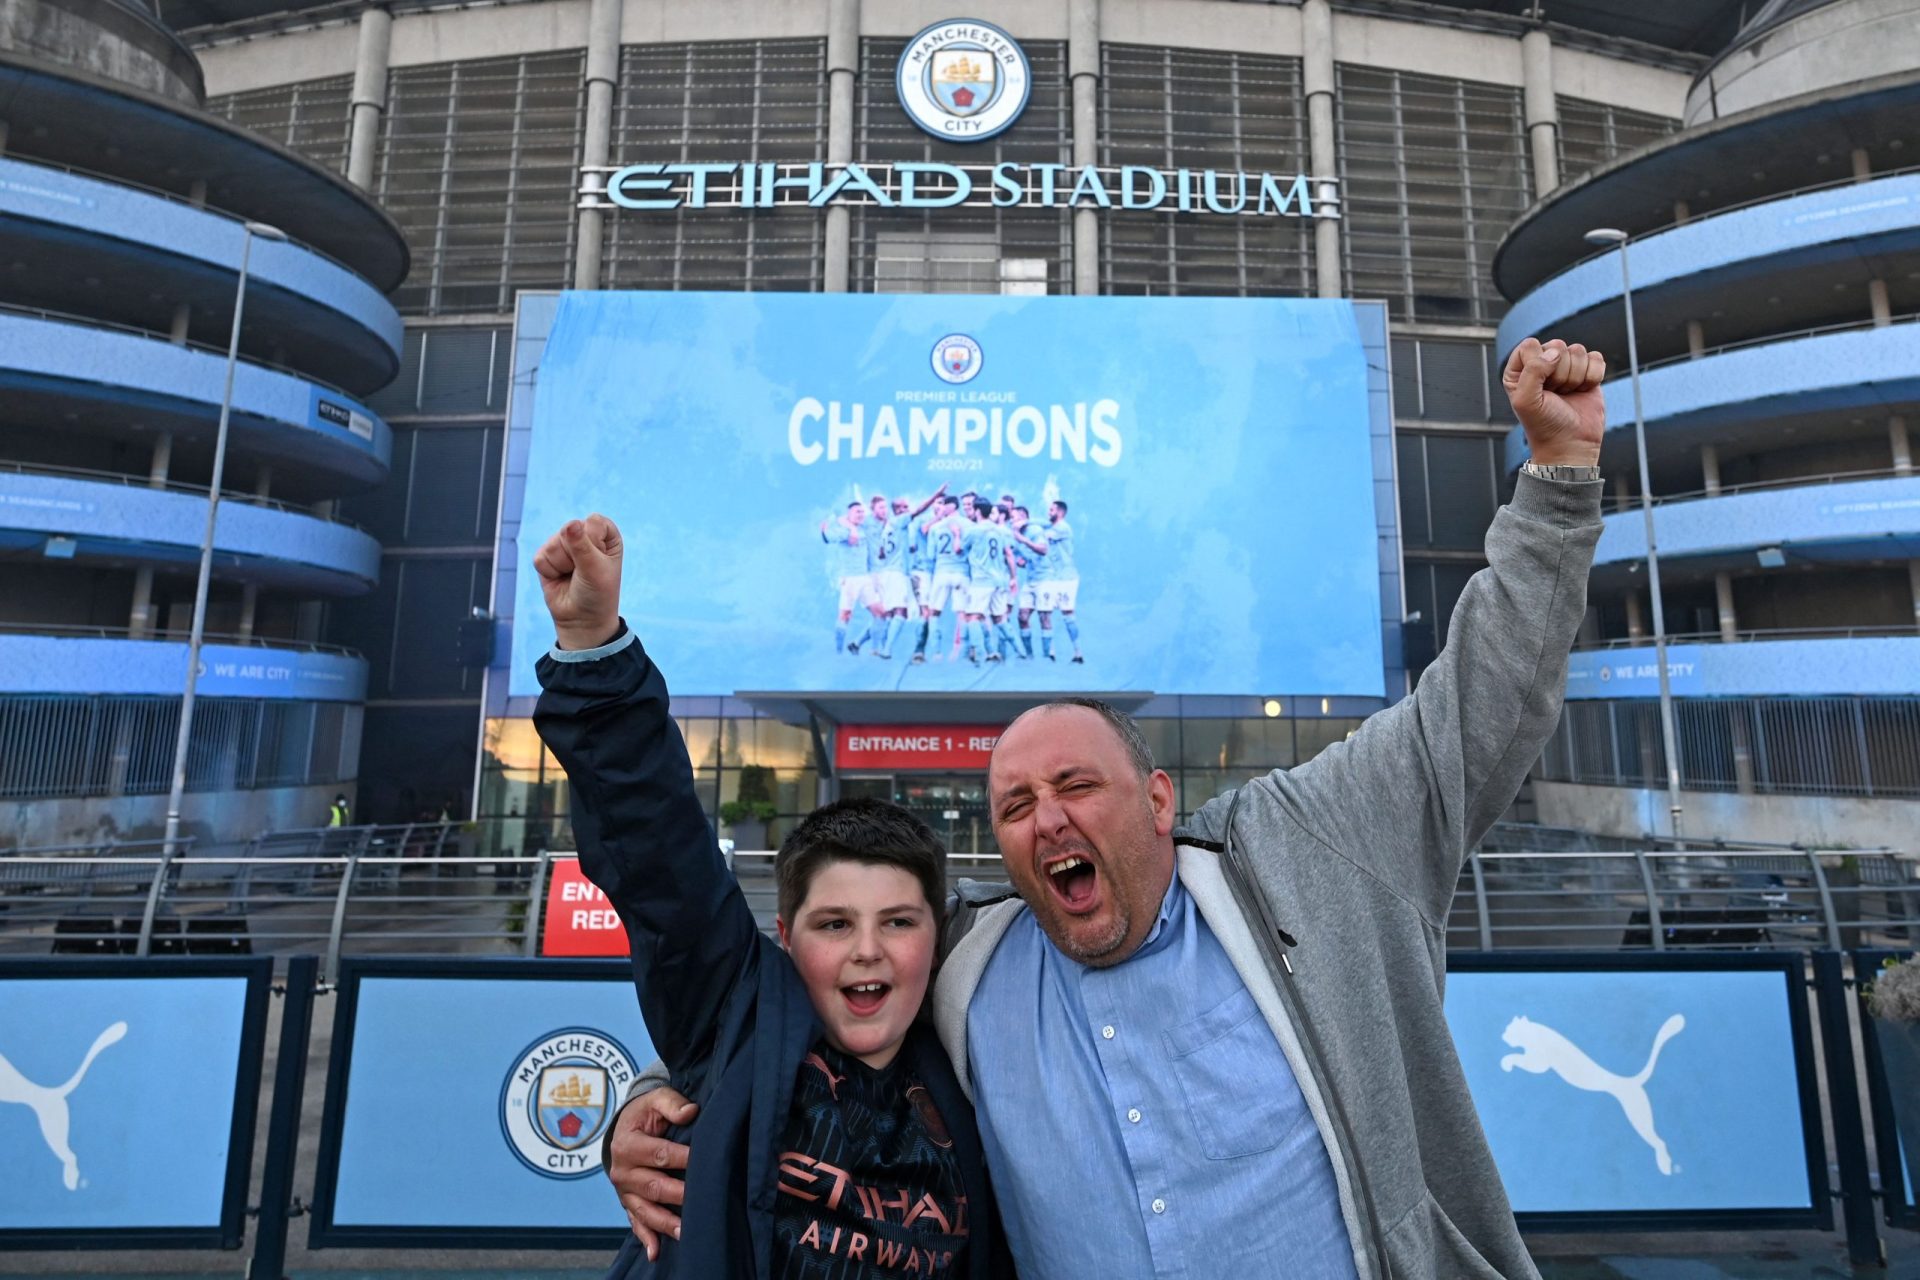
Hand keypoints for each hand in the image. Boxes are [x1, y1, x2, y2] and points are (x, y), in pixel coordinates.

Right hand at [533, 514, 621, 650]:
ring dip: (562, 565)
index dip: (594, 541)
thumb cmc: (597, 593)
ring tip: (572, 576)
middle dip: (575, 555)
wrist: (582, 619)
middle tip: (584, 571)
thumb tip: (570, 525)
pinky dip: (550, 571)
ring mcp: (564, 544)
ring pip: (553, 544)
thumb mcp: (595, 569)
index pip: (594, 521)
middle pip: (569, 529)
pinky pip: (541, 557)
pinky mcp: (546, 556)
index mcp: (605, 534)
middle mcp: (584, 535)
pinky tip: (559, 578)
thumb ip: (582, 546)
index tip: (599, 560)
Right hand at [606, 1087, 697, 1257]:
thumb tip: (691, 1113)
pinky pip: (636, 1223)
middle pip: (654, 1186)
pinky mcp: (628, 1204)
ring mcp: (624, 1192)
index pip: (659, 1154)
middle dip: (679, 1195)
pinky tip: (656, 1252)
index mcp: (627, 1144)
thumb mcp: (656, 1099)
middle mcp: (622, 1171)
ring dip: (665, 1223)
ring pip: (646, 1210)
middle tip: (703, 1201)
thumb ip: (672, 1104)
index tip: (707, 1162)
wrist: (623, 1128)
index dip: (683, 1158)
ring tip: (685, 1232)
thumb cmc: (645, 1114)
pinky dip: (646, 1238)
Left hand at [1502, 337, 1605, 467]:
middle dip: (1559, 373)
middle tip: (1555, 394)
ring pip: (1578, 351)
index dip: (1538, 364)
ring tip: (1567, 395)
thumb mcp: (1525, 401)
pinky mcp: (1588, 371)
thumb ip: (1532, 371)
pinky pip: (1596, 358)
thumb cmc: (1544, 425)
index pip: (1530, 345)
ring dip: (1575, 377)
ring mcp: (1566, 366)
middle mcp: (1541, 364)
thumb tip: (1555, 352)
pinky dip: (1592, 377)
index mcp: (1519, 369)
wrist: (1571, 444)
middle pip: (1557, 346)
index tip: (1540, 387)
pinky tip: (1582, 391)